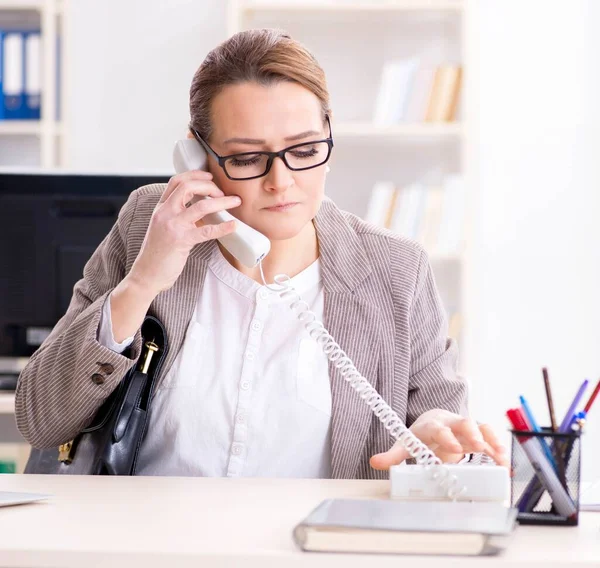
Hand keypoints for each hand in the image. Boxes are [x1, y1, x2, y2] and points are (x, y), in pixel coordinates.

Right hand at [128, 170, 240, 295]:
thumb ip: (176, 214)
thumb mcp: (162, 227)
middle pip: (188, 186)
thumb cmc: (157, 253)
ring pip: (201, 206)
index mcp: (161, 208)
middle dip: (209, 186)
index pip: (176, 181)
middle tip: (222, 192)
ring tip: (235, 202)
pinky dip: (223, 227)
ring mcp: (172, 226)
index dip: (195, 175)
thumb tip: (199, 206)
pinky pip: (207, 231)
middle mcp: (165, 213)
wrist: (146, 274)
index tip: (210, 177)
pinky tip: (233, 226)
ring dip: (222, 201)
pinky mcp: (181, 241)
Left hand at [369, 409, 507, 469]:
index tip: (455, 449)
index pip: (438, 427)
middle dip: (471, 433)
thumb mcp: (405, 445)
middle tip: (479, 447)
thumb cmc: (420, 435)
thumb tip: (374, 462)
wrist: (433, 420)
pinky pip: (489, 435)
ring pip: (479, 426)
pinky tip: (503, 461)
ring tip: (499, 457)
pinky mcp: (476, 433)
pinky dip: (497, 447)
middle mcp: (450, 422)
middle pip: (462, 421)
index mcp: (431, 424)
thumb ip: (392, 455)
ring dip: (490, 440)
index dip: (446, 436)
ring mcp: (465, 426)